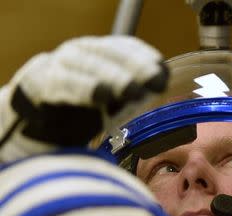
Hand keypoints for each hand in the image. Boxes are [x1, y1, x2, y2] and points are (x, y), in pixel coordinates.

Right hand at [4, 35, 167, 147]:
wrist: (35, 118)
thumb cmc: (81, 107)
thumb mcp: (111, 99)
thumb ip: (133, 92)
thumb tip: (160, 85)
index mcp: (99, 53)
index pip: (125, 48)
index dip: (144, 57)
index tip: (163, 71)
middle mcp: (80, 53)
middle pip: (108, 53)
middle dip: (134, 66)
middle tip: (154, 79)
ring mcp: (60, 65)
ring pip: (87, 65)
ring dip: (112, 76)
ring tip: (131, 89)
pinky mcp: (43, 84)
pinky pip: (64, 84)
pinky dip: (84, 89)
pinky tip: (101, 95)